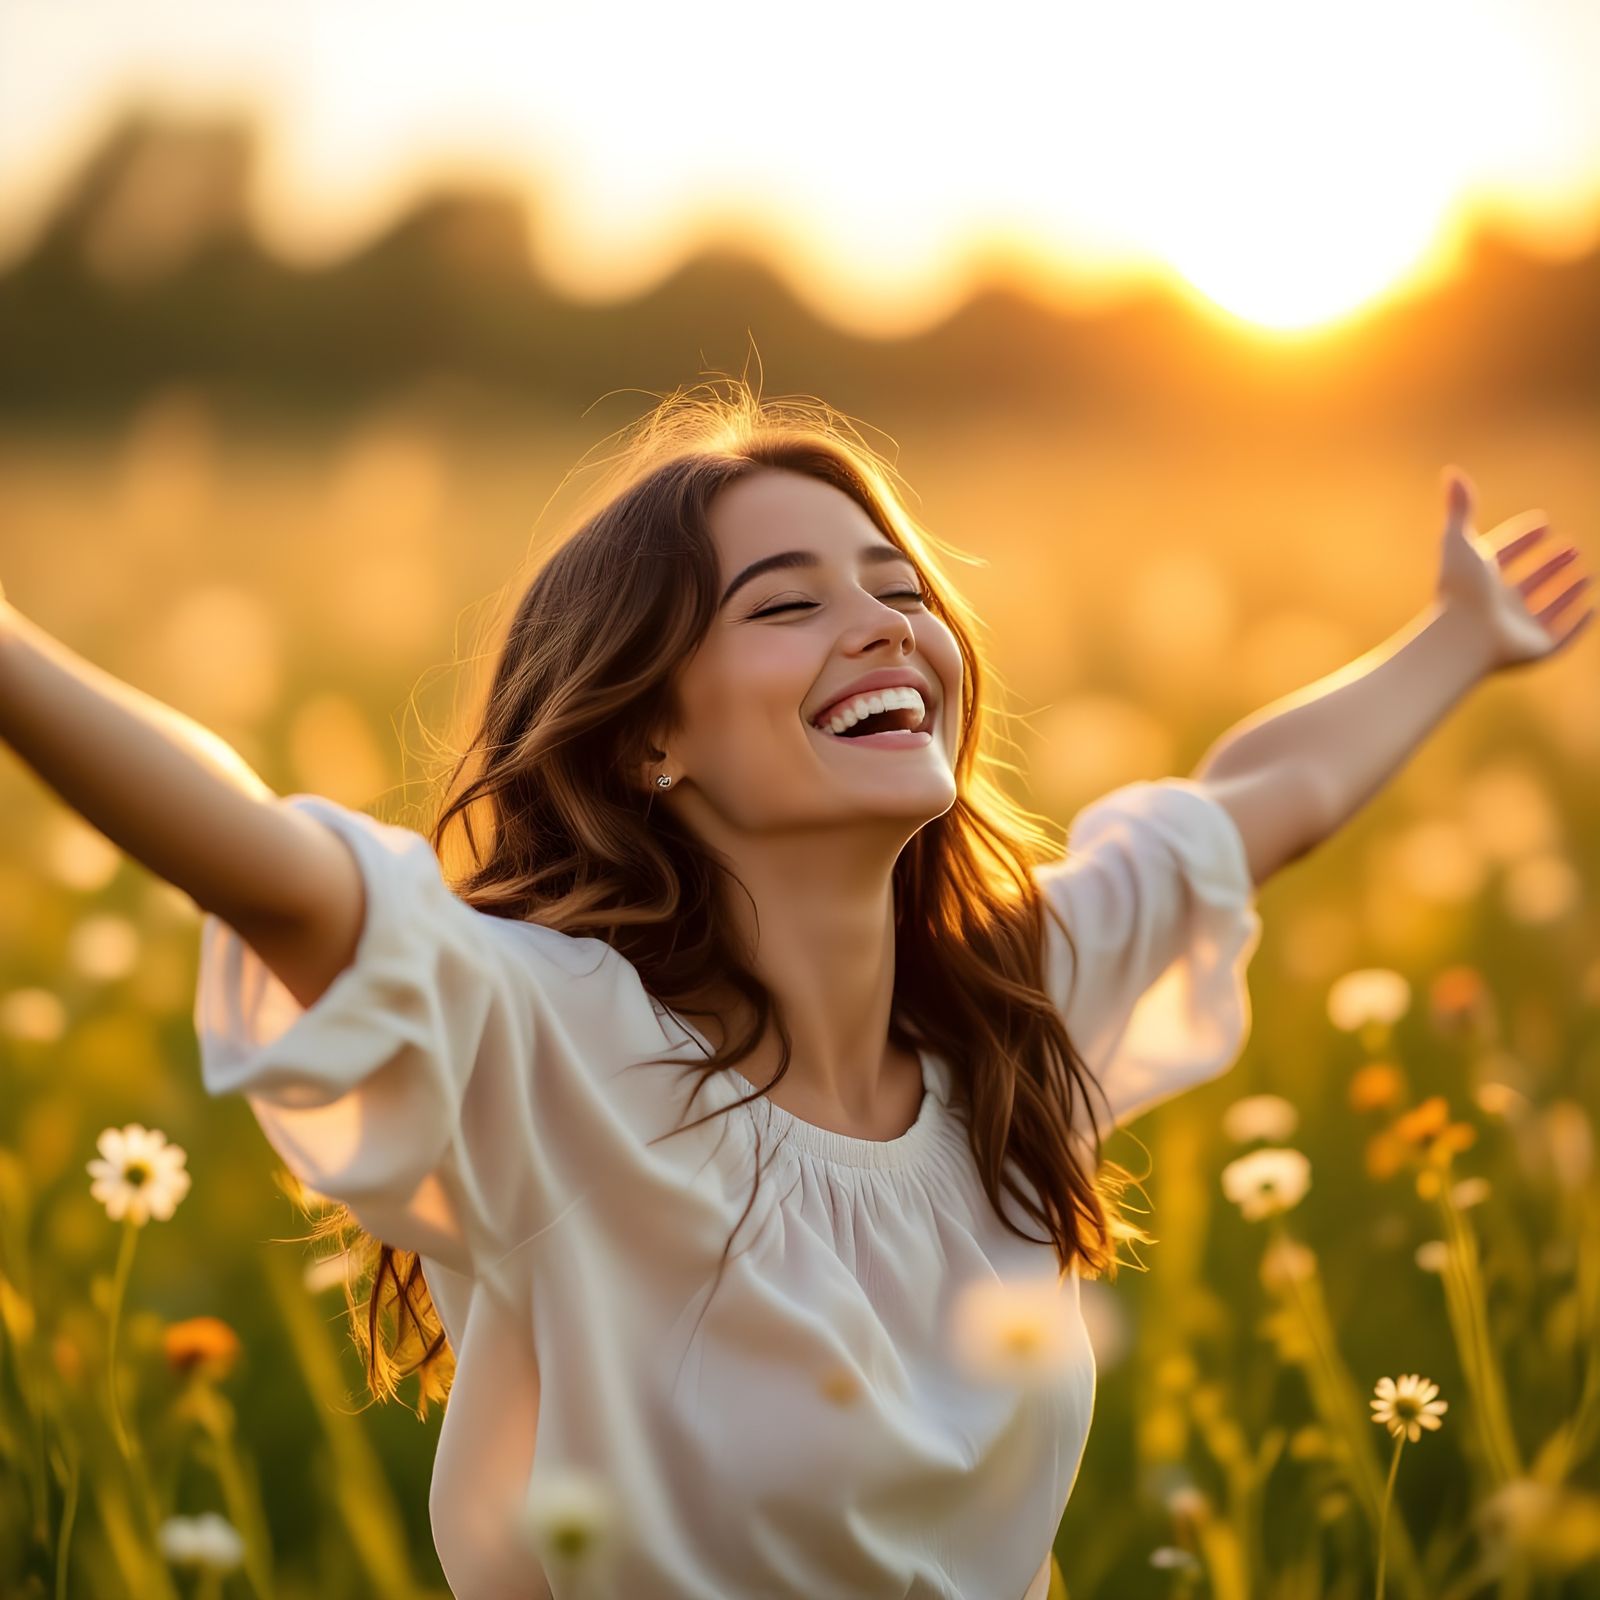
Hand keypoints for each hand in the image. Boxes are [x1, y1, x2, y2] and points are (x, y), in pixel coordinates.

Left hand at [1434, 465, 1593, 673]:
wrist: (1463, 638)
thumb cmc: (1460, 589)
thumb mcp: (1459, 541)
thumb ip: (1459, 507)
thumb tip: (1452, 471)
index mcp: (1480, 581)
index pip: (1504, 555)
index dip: (1521, 540)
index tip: (1542, 523)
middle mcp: (1499, 605)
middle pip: (1528, 582)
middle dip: (1550, 564)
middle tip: (1570, 546)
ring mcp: (1518, 629)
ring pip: (1547, 608)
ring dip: (1567, 592)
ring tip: (1586, 573)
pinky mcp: (1536, 650)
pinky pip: (1562, 637)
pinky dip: (1577, 624)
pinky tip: (1593, 608)